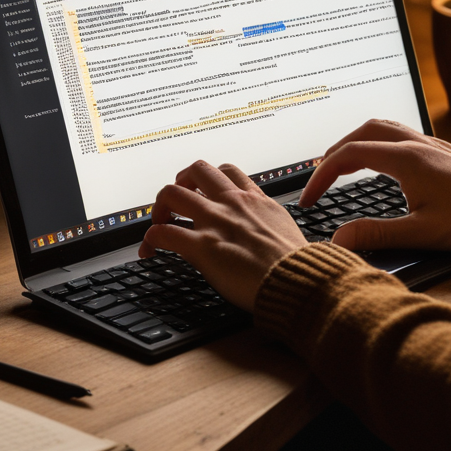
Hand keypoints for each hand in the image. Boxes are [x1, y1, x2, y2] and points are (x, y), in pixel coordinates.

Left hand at [138, 159, 307, 310]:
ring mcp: (215, 221)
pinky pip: (164, 232)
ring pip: (172, 192)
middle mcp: (232, 203)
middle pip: (195, 170)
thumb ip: (267, 221)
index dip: (209, 179)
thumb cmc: (297, 264)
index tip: (202, 191)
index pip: (226, 171)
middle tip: (177, 202)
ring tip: (159, 221)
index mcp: (254, 199)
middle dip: (181, 182)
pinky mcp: (202, 246)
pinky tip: (151, 248)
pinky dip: (151, 238)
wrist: (299, 281)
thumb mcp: (284, 228)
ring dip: (160, 206)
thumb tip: (263, 230)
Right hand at [299, 119, 450, 251]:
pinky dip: (374, 140)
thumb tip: (339, 239)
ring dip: (352, 142)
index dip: (321, 176)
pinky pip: (395, 131)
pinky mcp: (437, 148)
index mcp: (404, 159)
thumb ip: (377, 234)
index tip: (309, 198)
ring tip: (340, 165)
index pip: (347, 156)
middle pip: (358, 134)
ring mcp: (426, 142)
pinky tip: (378, 159)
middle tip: (318, 181)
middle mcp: (412, 143)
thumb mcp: (423, 233)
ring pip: (377, 127)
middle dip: (331, 155)